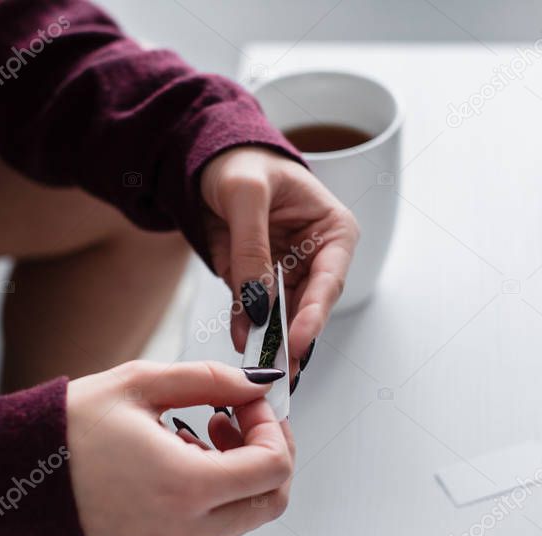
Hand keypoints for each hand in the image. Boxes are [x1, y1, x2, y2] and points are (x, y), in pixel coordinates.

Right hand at [66, 361, 294, 535]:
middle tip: (244, 415)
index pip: (273, 467)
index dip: (273, 427)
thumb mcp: (143, 384)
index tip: (250, 402)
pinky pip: (219, 522)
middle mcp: (186, 527)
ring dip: (246, 469)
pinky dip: (223, 487)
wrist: (21, 473)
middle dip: (270, 451)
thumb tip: (257, 384)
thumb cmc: (71, 429)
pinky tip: (191, 450)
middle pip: (271, 500)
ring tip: (209, 427)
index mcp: (186, 487)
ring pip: (249, 513)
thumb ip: (211, 379)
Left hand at [200, 146, 359, 378]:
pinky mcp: (259, 282)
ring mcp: (288, 272)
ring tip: (260, 365)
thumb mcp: (245, 195)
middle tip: (279, 367)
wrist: (209, 162)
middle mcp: (316, 256)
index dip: (315, 313)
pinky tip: (239, 340)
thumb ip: (252, 248)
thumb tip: (259, 303)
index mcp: (332, 229)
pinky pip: (253, 311)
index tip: (298, 340)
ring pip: (283, 316)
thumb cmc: (241, 163)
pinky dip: (245, 327)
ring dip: (269, 340)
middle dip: (292, 338)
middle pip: (309, 307)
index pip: (330, 279)